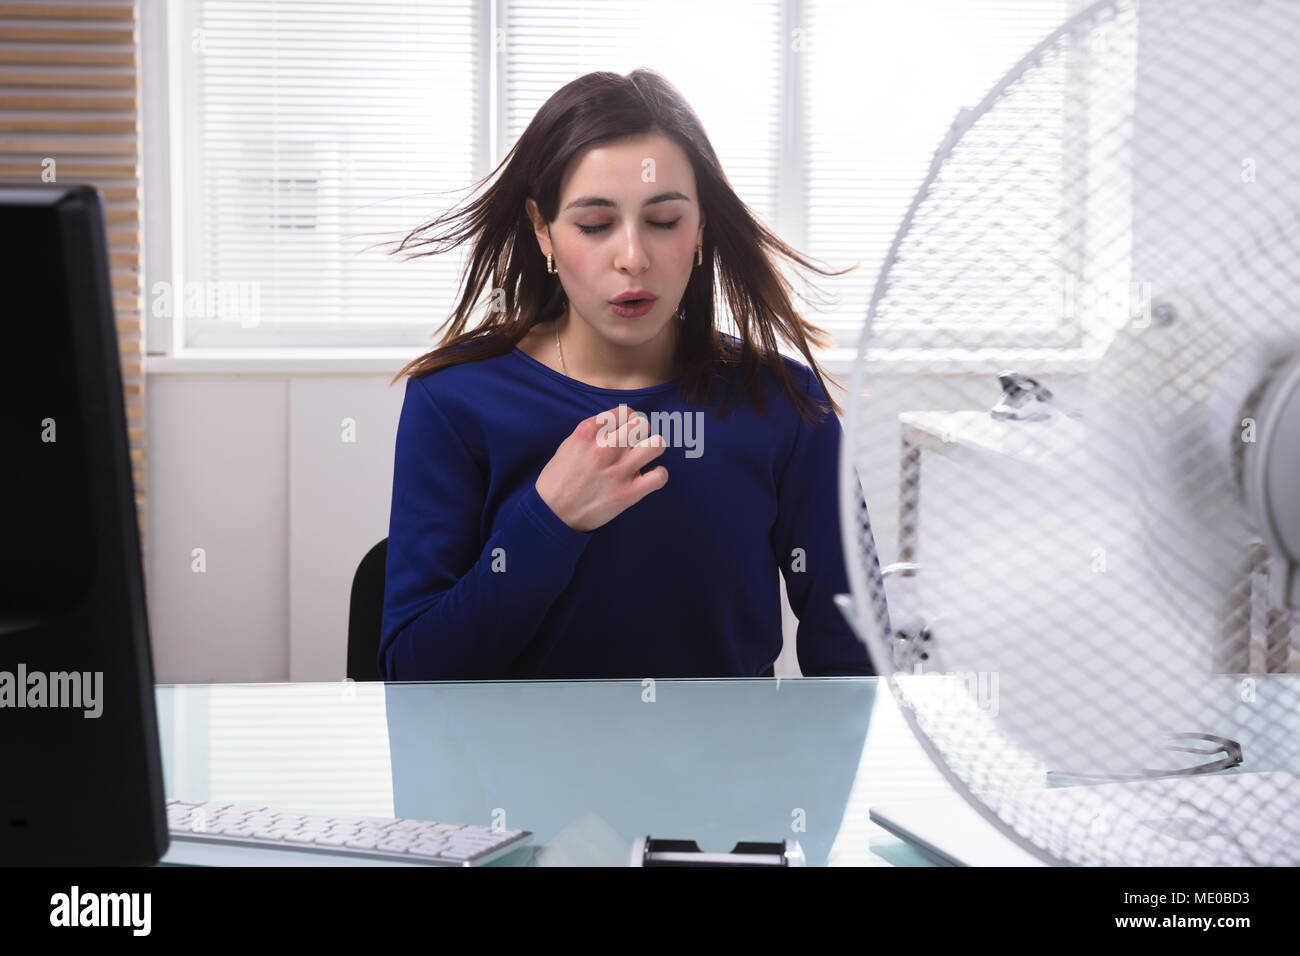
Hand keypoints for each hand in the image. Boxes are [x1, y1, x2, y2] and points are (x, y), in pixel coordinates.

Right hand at [535, 405, 667, 532]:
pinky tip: (647, 478)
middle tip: (633, 446)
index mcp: (588, 432)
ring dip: (652, 449)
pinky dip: (658, 476)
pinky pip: (660, 476)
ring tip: (643, 458)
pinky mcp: (628, 493)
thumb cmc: (558, 479)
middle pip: (642, 425)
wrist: (552, 514)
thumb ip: (593, 432)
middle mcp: (604, 447)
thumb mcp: (569, 445)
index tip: (624, 431)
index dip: (627, 421)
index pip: (625, 412)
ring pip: (657, 444)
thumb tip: (617, 425)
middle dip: (640, 434)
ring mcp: (618, 471)